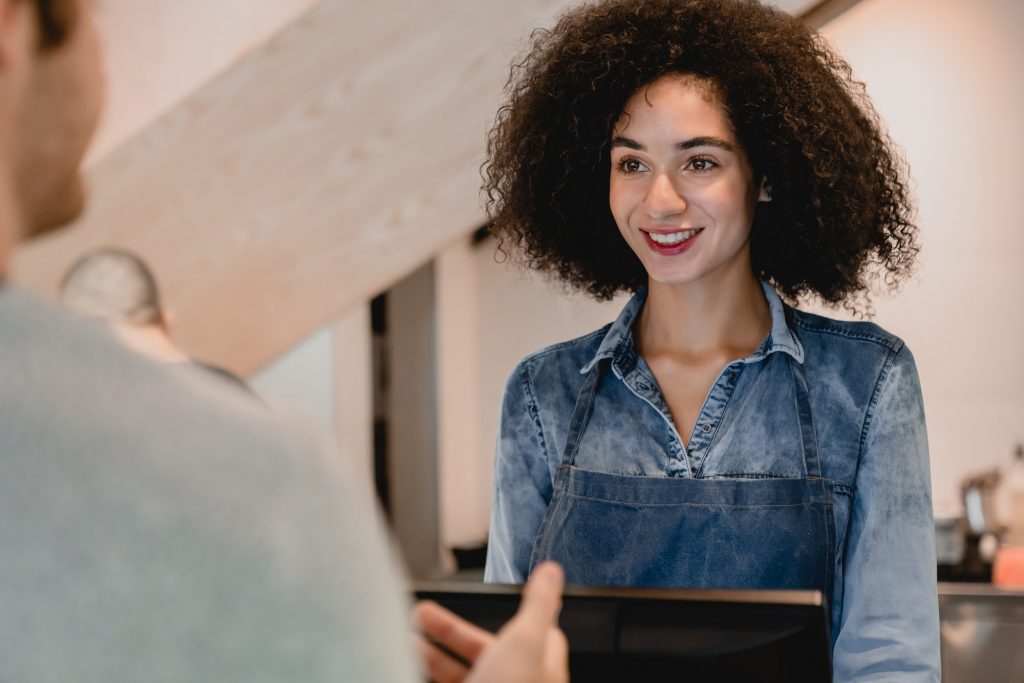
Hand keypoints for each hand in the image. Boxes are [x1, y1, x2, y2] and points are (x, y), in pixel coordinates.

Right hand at [414, 562, 567, 682]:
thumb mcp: (526, 641)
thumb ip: (538, 605)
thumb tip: (553, 571)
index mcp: (541, 667)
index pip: (535, 634)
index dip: (513, 615)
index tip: (491, 599)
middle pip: (484, 650)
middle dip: (450, 630)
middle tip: (421, 613)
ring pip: (459, 671)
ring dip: (432, 654)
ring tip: (405, 640)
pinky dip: (423, 670)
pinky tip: (410, 665)